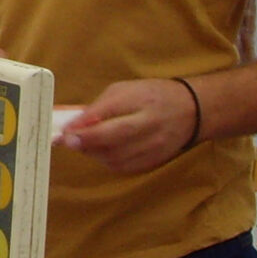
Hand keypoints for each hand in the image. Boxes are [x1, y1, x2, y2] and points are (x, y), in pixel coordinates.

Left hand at [59, 78, 201, 173]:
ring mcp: (155, 146)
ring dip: (93, 153)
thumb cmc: (151, 95)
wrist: (191, 110)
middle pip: (114, 138)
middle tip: (67, 140)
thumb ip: (99, 107)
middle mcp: (151, 125)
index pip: (111, 113)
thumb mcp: (123, 90)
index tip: (65, 130)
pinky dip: (106, 161)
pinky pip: (123, 167)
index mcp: (143, 100)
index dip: (85, 125)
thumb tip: (73, 125)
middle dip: (86, 142)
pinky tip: (100, 151)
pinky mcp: (154, 161)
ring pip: (116, 157)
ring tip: (83, 143)